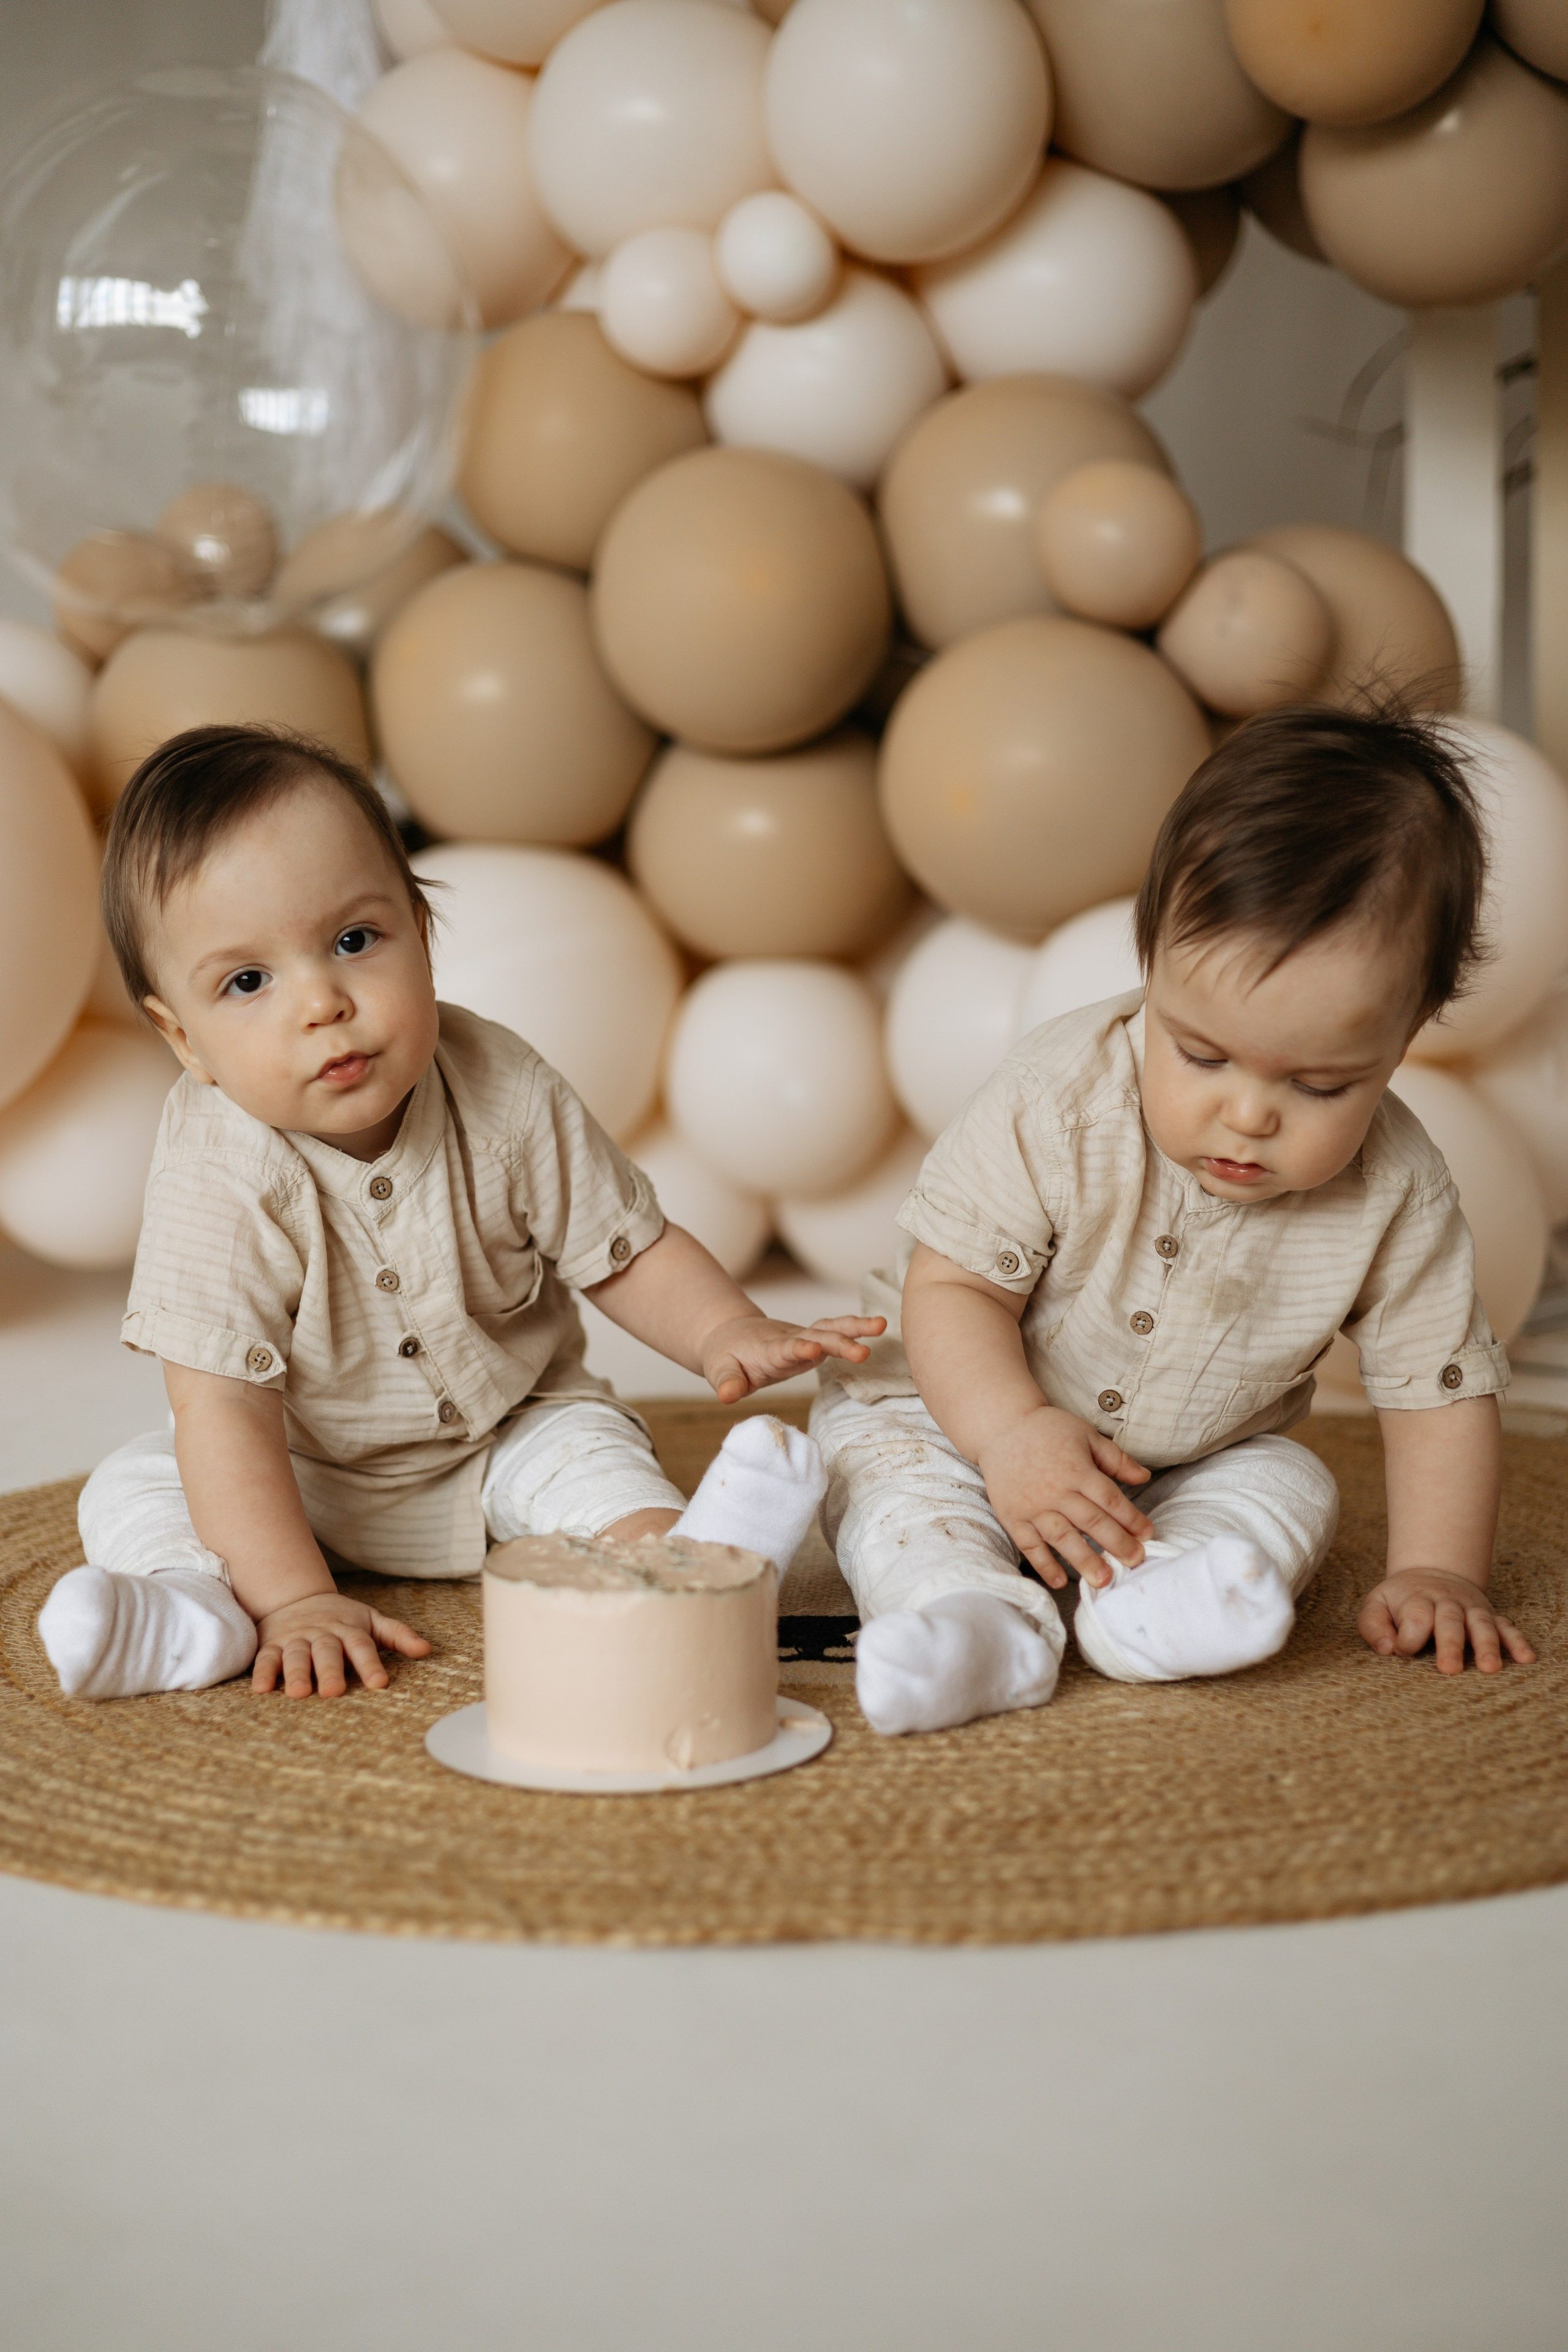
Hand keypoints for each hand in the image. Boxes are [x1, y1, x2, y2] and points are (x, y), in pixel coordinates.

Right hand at [253, 1590, 431, 1698]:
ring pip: (296, 1656)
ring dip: (296, 1674)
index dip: (370, 1664)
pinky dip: (263, 1673)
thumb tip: (427, 1650)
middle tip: (334, 1691)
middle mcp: (322, 1634)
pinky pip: (266, 1658)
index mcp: (349, 1630)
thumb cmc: (342, 1619)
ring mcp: (296, 1639)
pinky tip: (261, 1689)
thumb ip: (397, 1635)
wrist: (298, 1598)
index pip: (362, 1646)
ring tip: (299, 1693)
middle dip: (330, 1670)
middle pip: (327, 1652)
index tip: (379, 1682)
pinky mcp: (271, 1645)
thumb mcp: (371, 1621)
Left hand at [701, 1313, 886, 1404]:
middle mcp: (789, 1341)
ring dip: (854, 1327)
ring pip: (829, 1328)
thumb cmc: (726, 1356)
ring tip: (881, 1324)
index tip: (813, 1348)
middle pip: (816, 1338)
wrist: (731, 1334)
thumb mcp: (720, 1371)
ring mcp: (803, 1338)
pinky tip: (878, 1326)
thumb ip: (727, 1383)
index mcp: (767, 1351)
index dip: (798, 1349)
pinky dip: (854, 1327)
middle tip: (864, 1353)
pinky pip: (834, 1331)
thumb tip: (727, 1397)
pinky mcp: (813, 1339)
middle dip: (839, 1344)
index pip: (785, 1350)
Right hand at [977, 1404, 1151, 1589]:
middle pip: (1091, 1521)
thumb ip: (1116, 1458)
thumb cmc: (1047, 1429)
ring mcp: (1033, 1506)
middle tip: (1135, 1562)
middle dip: (1116, 1543)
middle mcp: (1056, 1491)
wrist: (1000, 1427)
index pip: (1110, 1499)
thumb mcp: (1086, 1435)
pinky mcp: (1013, 1516)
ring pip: (1062, 1537)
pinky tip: (1059, 1582)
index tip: (1148, 1534)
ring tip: (1103, 1580)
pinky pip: (1029, 1545)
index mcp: (1077, 1470)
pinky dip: (1043, 1564)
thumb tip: (1145, 1476)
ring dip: (1084, 1560)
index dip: (1132, 1518)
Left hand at [1357, 1568, 1534, 1675]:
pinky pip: (1506, 1627)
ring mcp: (1471, 1609)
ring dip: (1487, 1645)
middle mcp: (1447, 1603)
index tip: (1402, 1650)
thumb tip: (1386, 1649)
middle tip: (1449, 1669)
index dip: (1408, 1637)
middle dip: (1450, 1645)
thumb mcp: (1376, 1605)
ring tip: (1490, 1668)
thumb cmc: (1400, 1600)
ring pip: (1481, 1625)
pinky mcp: (1489, 1616)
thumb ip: (1372, 1625)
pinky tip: (1526, 1658)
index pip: (1415, 1618)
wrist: (1431, 1573)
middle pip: (1449, 1622)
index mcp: (1417, 1600)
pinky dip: (1516, 1641)